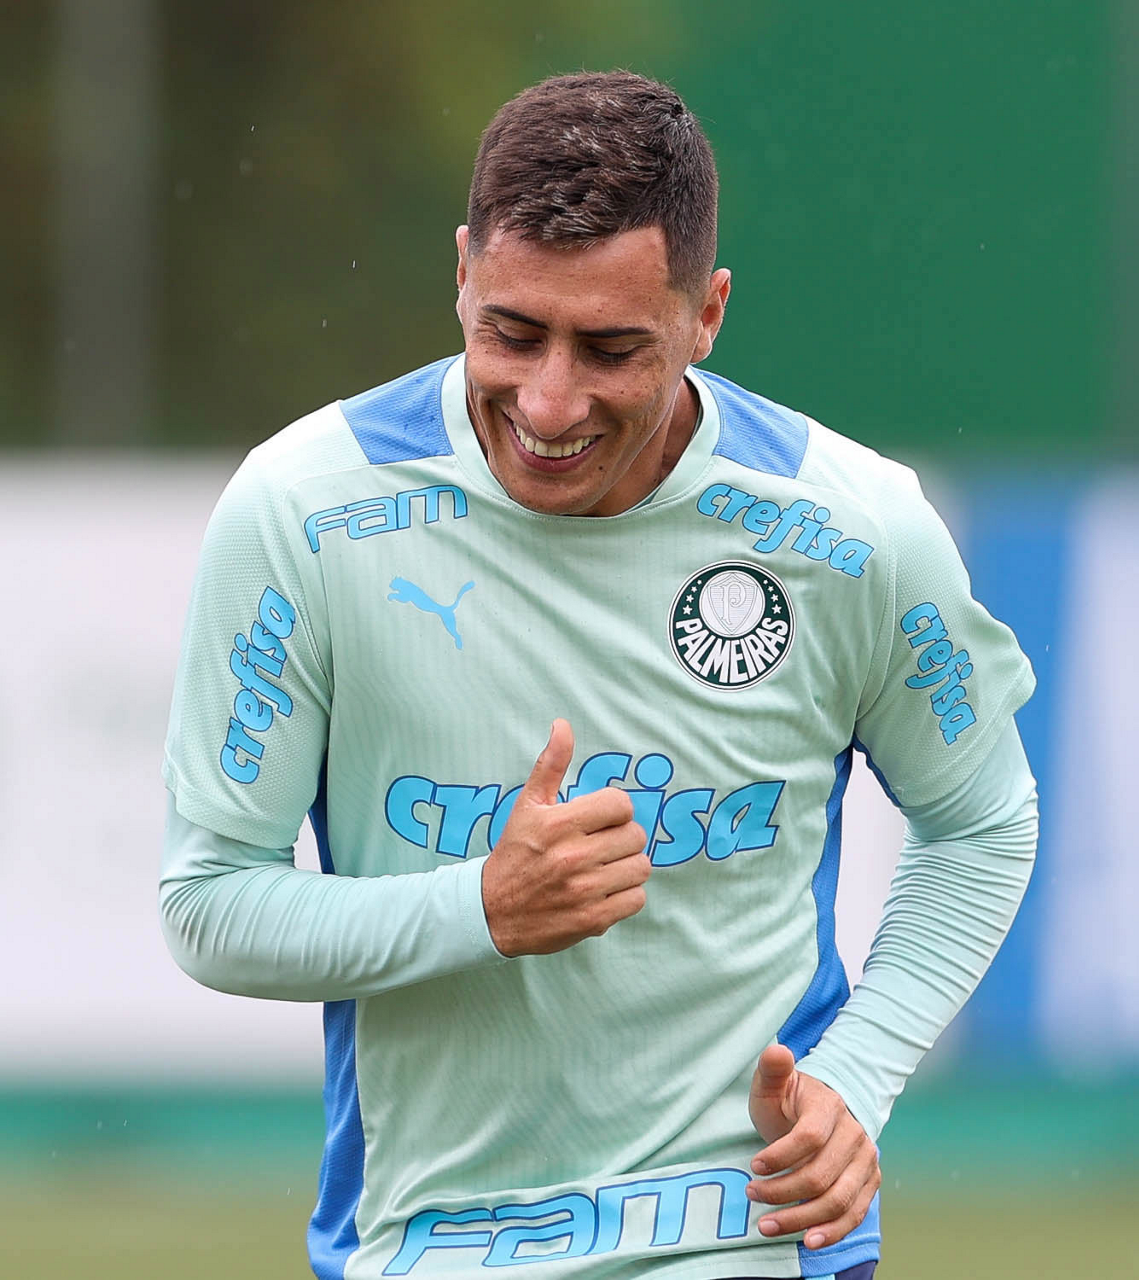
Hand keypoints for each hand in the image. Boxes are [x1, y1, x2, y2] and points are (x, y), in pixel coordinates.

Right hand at [481, 719, 650, 956]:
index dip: (615, 810)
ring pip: (641, 867)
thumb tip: (563, 725)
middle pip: (635, 835)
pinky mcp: (593, 919)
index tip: (601, 819)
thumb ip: (551, 764)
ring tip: (606, 867)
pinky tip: (606, 890)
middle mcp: (573, 856)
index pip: (621, 804)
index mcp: (560, 824)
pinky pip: (637, 899)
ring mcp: (585, 890)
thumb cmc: (515, 853)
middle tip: (601, 844)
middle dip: (622, 838)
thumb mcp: (528, 805)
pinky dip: (626, 895)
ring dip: (627, 866)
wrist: (492, 912)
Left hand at [746, 1044, 879, 1249]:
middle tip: (752, 1195)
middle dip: (782, 1192)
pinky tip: (807, 1240)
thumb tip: (777, 1052)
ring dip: (801, 1218)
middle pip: (821, 1175)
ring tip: (767, 1224)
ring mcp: (866, 1161)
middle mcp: (854, 1134)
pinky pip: (854, 1214)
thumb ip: (771, 1069)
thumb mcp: (772, 1083)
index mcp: (830, 1105)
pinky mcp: (869, 1183)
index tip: (752, 1166)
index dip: (780, 1156)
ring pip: (837, 1200)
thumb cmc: (788, 1100)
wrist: (818, 1112)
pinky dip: (831, 1231)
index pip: (809, 1137)